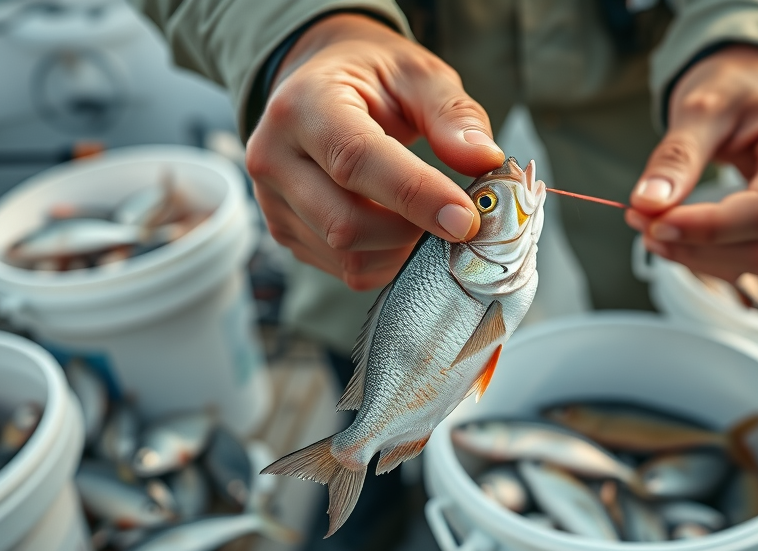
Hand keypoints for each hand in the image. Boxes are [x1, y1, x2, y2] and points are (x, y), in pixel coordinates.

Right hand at [246, 14, 504, 289]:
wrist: (319, 85)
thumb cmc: (373, 78)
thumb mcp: (418, 74)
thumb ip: (452, 114)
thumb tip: (484, 158)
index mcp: (302, 105)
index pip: (356, 160)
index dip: (416, 195)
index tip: (466, 218)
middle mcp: (273, 156)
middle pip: (346, 223)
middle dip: (413, 231)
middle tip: (458, 218)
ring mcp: (272, 202)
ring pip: (347, 256)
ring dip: (403, 251)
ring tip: (431, 218)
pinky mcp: (285, 233)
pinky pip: (345, 269)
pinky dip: (387, 260)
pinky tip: (404, 230)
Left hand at [625, 46, 757, 279]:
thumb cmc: (740, 88)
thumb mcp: (703, 107)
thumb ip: (677, 156)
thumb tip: (649, 202)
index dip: (707, 228)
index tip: (655, 224)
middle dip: (694, 245)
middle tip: (641, 221)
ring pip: (753, 263)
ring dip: (696, 255)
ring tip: (651, 225)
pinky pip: (748, 259)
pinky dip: (706, 254)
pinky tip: (675, 234)